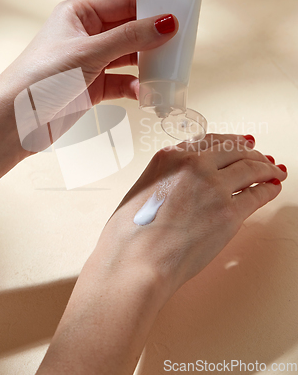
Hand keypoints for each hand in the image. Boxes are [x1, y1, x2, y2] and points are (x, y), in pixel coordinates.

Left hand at [0, 0, 176, 208]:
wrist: (17, 122)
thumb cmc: (43, 77)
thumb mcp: (89, 52)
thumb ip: (130, 38)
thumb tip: (167, 23)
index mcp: (80, 13)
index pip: (124, 3)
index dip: (151, 7)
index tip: (178, 14)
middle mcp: (86, 35)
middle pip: (130, 30)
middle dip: (153, 39)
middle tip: (180, 45)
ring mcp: (91, 62)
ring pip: (129, 58)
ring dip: (147, 66)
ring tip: (168, 71)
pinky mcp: (93, 87)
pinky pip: (123, 83)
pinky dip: (135, 87)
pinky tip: (146, 93)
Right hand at [93, 134, 287, 298]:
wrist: (135, 262)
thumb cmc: (129, 235)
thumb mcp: (141, 190)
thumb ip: (165, 179)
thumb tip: (180, 186)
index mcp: (169, 157)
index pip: (208, 141)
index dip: (229, 142)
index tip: (239, 143)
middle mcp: (194, 164)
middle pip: (234, 150)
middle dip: (251, 153)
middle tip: (260, 156)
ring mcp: (213, 186)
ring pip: (251, 167)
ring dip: (266, 167)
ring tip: (274, 171)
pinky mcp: (229, 212)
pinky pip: (258, 194)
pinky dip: (269, 189)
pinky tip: (273, 187)